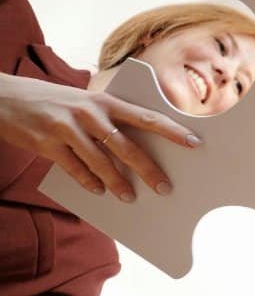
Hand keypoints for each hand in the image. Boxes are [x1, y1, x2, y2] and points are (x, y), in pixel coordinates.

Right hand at [0, 73, 198, 201]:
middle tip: (165, 188)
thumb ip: (110, 118)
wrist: (4, 97)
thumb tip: (138, 145)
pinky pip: (74, 168)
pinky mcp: (47, 143)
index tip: (194, 143)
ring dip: (117, 183)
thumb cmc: (55, 102)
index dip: (172, 130)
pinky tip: (99, 191)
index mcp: (105, 99)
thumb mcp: (85, 101)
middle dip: (148, 169)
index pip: (147, 117)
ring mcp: (67, 128)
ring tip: (130, 197)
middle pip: (127, 146)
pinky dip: (88, 182)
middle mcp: (89, 112)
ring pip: (100, 162)